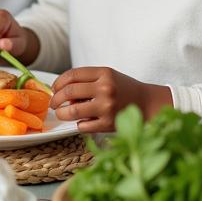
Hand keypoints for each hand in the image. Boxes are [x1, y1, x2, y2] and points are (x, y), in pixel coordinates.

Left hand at [50, 67, 171, 132]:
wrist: (148, 103)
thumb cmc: (123, 89)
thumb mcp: (107, 76)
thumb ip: (86, 80)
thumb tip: (60, 92)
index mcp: (104, 73)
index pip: (72, 75)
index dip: (58, 82)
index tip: (54, 88)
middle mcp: (106, 89)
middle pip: (69, 92)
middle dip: (56, 99)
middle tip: (53, 103)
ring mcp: (107, 107)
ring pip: (72, 111)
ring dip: (61, 113)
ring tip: (61, 113)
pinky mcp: (108, 124)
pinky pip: (82, 126)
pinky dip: (77, 124)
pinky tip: (81, 121)